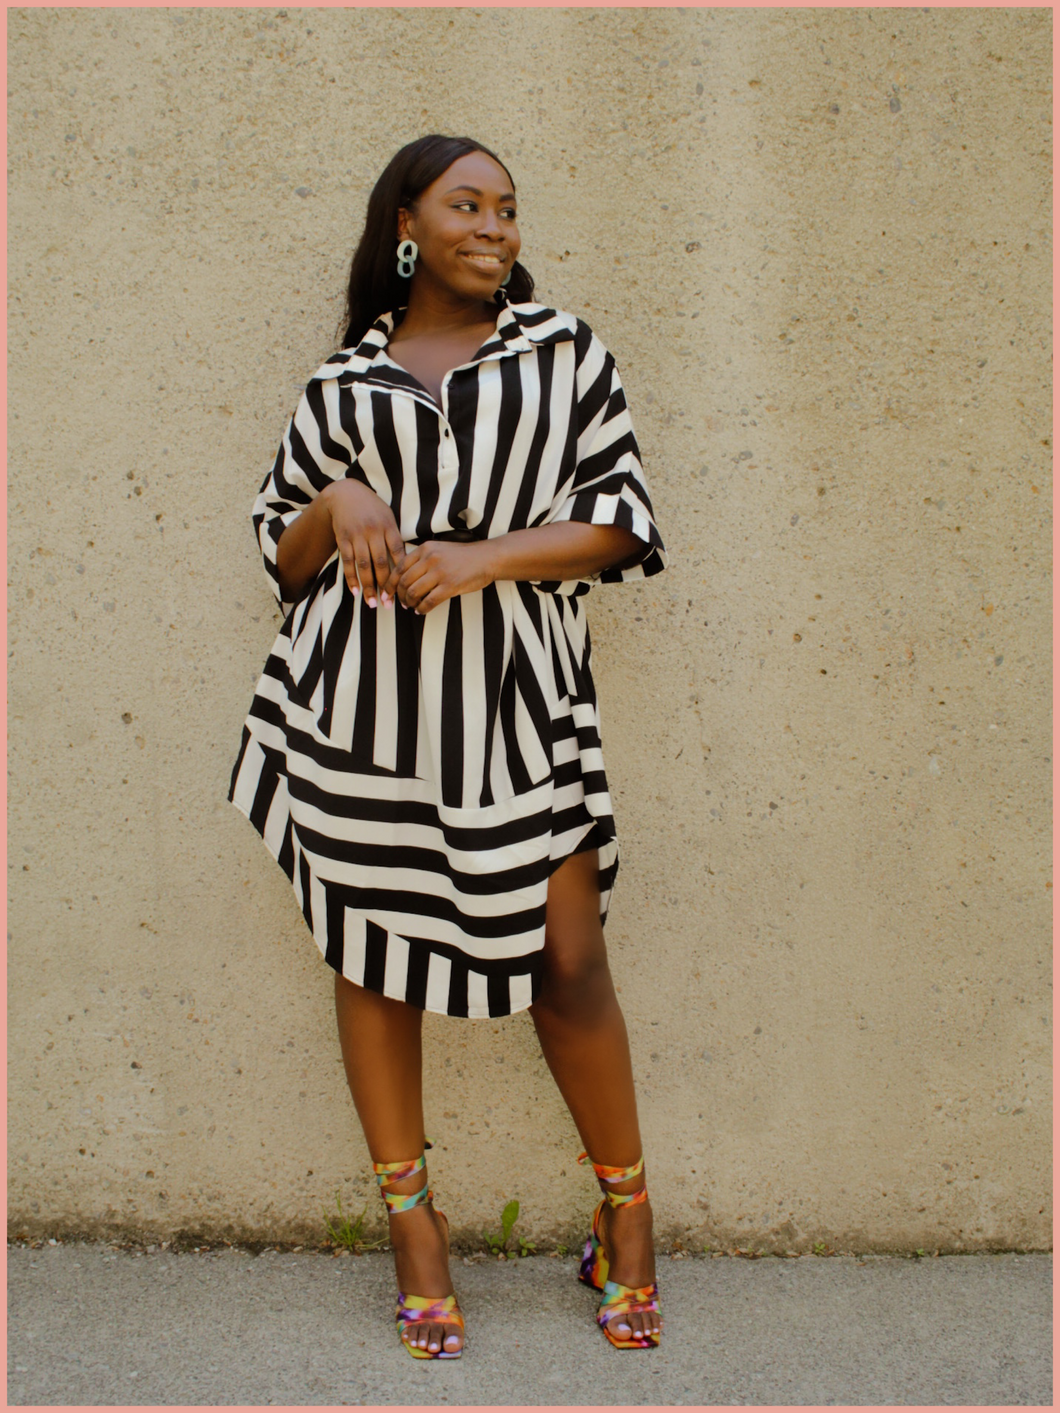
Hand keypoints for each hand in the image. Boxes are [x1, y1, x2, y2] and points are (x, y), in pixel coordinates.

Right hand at [324, 479, 405, 606]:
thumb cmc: (372, 508)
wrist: (345, 494)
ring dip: (368, 586)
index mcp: (388, 526)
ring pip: (363, 565)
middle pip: (381, 563)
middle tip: (389, 605)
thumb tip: (405, 563)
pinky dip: (351, 578)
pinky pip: (348, 562)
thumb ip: (394, 538)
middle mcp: (373, 531)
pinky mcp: (343, 538)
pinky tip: (356, 591)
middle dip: (385, 586)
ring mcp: (357, 535)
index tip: (406, 591)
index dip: (402, 573)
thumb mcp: (388, 517)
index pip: (398, 553)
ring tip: (372, 604)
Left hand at [397, 540, 495, 613]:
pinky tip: (422, 611)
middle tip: (402, 603)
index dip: (389, 584)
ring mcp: (440, 572)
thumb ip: (421, 560)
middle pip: (404, 582)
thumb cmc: (462, 557)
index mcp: (424, 548)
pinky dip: (422, 609)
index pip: (399, 567)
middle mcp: (430, 558)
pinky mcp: (450, 586)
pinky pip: (429, 602)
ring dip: (410, 603)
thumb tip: (402, 580)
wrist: (487, 558)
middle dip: (399, 596)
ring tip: (412, 607)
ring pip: (414, 593)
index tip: (386, 594)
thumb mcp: (439, 550)